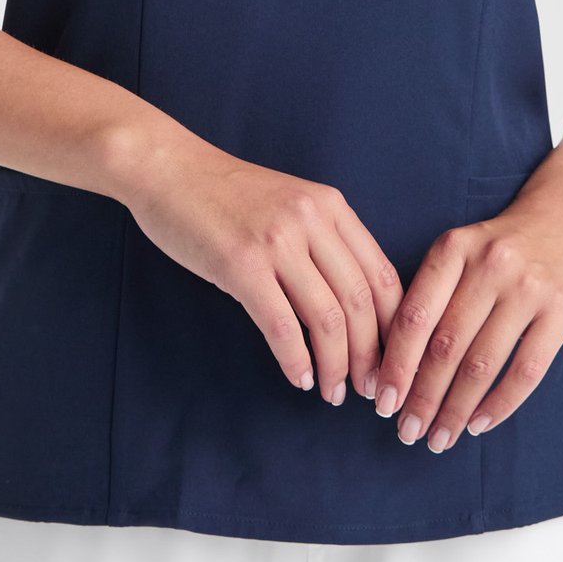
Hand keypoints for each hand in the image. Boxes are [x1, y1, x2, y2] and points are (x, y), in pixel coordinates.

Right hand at [122, 140, 403, 404]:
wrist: (169, 169)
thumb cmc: (226, 194)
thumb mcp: (290, 204)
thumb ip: (322, 242)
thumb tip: (352, 308)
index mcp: (331, 206)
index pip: (382, 275)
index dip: (394, 327)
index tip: (391, 360)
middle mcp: (312, 220)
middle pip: (360, 302)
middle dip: (370, 356)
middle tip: (368, 390)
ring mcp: (277, 241)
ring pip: (327, 318)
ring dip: (336, 366)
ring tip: (333, 392)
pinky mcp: (241, 264)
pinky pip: (281, 325)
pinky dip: (296, 360)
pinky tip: (299, 377)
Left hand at [372, 180, 562, 450]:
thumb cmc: (502, 242)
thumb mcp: (460, 248)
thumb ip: (432, 293)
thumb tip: (393, 363)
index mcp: (454, 249)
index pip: (415, 316)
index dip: (395, 365)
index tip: (382, 402)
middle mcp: (489, 267)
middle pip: (446, 346)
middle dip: (422, 397)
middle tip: (407, 432)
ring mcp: (529, 289)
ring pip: (482, 364)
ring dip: (456, 410)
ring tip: (439, 438)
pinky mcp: (562, 310)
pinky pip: (527, 370)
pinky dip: (500, 404)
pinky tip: (479, 424)